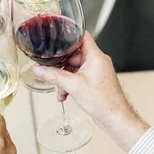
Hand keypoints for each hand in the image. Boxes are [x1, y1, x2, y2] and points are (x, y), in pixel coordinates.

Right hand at [33, 32, 148, 150]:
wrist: (115, 118)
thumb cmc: (103, 101)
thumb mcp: (73, 86)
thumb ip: (53, 76)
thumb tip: (39, 70)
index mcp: (95, 56)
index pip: (82, 36)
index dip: (68, 35)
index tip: (56, 37)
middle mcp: (97, 61)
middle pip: (73, 55)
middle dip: (61, 65)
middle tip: (50, 71)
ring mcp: (95, 71)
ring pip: (74, 68)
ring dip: (63, 78)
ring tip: (59, 89)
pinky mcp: (94, 81)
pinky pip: (77, 77)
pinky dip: (69, 85)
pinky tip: (64, 95)